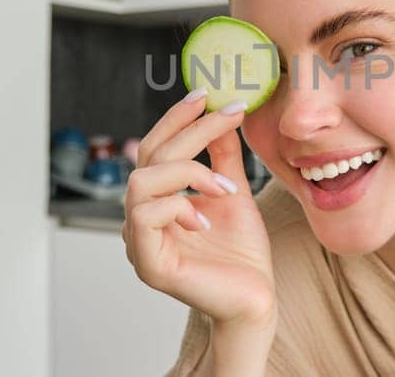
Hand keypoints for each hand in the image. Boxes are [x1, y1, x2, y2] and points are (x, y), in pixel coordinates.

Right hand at [122, 91, 274, 326]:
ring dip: (188, 172)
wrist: (256, 300)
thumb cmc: (243, 254)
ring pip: (140, 182)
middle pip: (149, 157)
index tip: (205, 95)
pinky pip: (145, 217)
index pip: (154, 149)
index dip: (176, 119)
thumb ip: (221, 157)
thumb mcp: (233, 193)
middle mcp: (139, 221)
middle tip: (227, 116)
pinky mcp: (148, 265)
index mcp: (156, 202)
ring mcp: (139, 243)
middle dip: (190, 132)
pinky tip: (207, 220)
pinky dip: (179, 207)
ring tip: (226, 188)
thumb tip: (221, 115)